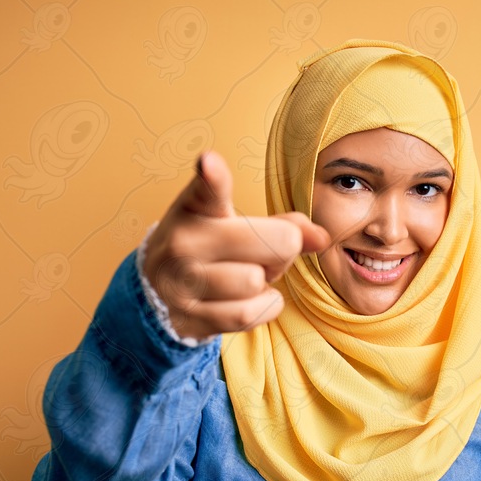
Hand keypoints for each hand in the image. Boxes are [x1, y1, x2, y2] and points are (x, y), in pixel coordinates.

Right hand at [142, 150, 330, 338]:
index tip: (209, 163)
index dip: (212, 176)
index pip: (207, 190)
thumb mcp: (236, 225)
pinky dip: (260, 308)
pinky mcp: (190, 317)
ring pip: (257, 282)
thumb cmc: (210, 249)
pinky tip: (244, 299)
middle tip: (260, 253)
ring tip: (241, 278)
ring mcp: (183, 282)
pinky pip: (250, 313)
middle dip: (281, 251)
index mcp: (196, 209)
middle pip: (276, 242)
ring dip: (262, 285)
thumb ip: (284, 225)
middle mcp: (185, 242)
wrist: (157, 291)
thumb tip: (322, 238)